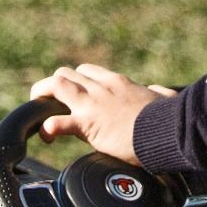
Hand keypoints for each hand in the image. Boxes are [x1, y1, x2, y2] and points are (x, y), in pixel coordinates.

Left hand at [29, 64, 167, 165]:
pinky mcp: (88, 124)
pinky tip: (46, 136)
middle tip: (48, 105)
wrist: (167, 130)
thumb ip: (160, 94)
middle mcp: (101, 89)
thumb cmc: (168, 118)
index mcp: (117, 83)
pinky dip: (48, 128)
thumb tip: (164, 94)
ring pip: (56, 85)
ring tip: (37, 112)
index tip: (72, 97)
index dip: (75, 82)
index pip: (87, 71)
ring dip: (42, 97)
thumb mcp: (165, 98)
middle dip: (52, 88)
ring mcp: (92, 104)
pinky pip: (58, 122)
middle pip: (65, 74)